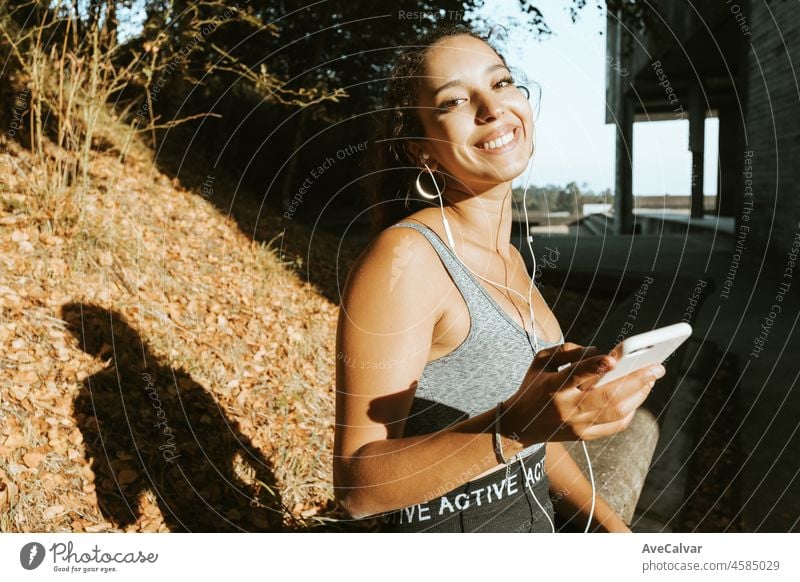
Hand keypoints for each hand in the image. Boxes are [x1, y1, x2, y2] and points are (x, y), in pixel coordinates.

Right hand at [502, 342, 664, 443]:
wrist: (520, 425)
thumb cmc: (533, 387)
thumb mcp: (541, 362)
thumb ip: (567, 352)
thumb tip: (599, 352)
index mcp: (552, 388)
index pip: (575, 376)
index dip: (594, 367)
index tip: (613, 358)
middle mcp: (567, 409)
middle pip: (608, 397)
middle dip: (636, 380)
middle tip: (658, 367)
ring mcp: (578, 426)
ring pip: (617, 411)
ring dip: (639, 394)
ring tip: (651, 378)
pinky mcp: (585, 437)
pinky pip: (616, 425)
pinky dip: (631, 411)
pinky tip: (638, 397)